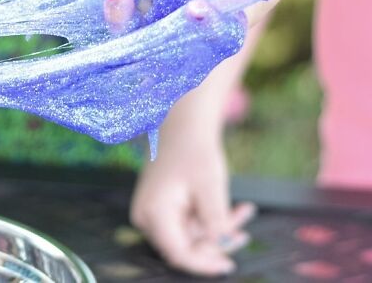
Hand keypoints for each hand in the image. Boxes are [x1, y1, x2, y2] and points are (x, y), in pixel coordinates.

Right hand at [131, 136, 255, 275]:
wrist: (181, 127)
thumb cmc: (193, 151)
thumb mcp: (210, 185)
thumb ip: (215, 219)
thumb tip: (222, 243)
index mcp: (154, 213)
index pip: (178, 254)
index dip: (204, 264)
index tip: (228, 266)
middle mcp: (148, 218)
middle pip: (185, 248)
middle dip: (216, 243)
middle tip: (244, 232)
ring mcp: (154, 215)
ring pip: (190, 237)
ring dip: (219, 230)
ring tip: (244, 212)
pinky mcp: (162, 210)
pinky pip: (189, 225)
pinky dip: (211, 220)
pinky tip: (235, 209)